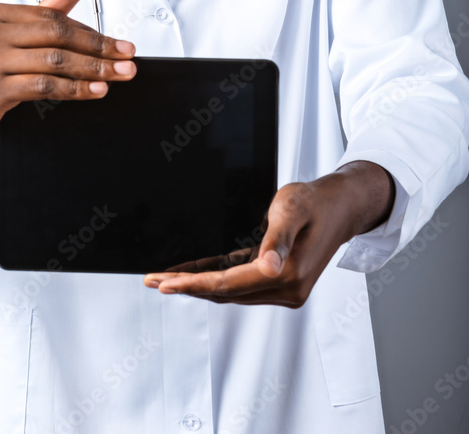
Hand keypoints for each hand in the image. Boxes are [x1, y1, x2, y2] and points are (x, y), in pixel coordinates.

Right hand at [0, 0, 135, 140]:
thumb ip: (44, 12)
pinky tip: (94, 91)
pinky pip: (44, 86)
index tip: (118, 44)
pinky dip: (75, 89)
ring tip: (117, 75)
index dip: (90, 31)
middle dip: (98, 48)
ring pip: (54, 61)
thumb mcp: (10, 37)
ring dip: (93, 70)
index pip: (52, 17)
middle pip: (57, 36)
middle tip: (126, 58)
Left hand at [143, 161, 394, 306]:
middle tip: (153, 280)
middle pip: (224, 292)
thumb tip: (268, 266)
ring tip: (166, 278)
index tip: (164, 283)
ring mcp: (283, 288)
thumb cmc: (316, 201)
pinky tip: (194, 272)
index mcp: (286, 276)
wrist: (341, 204)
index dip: (193, 284)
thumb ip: (278, 239)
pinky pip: (239, 281)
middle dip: (187, 286)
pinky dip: (215, 278)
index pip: (227, 285)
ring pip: (229, 290)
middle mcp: (285, 289)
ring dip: (198, 284)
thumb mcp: (292, 210)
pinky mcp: (279, 279)